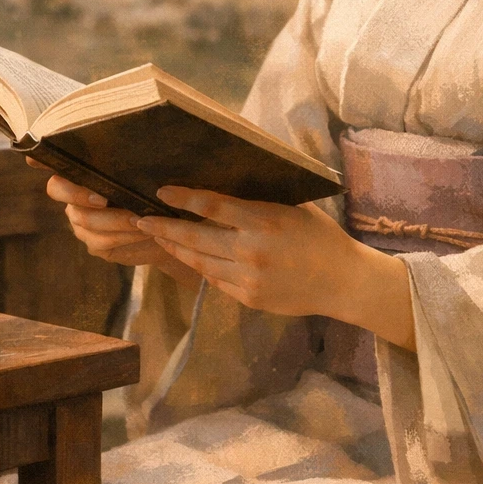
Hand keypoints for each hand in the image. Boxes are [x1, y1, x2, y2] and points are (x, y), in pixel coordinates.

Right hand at [31, 167, 200, 289]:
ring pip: (86, 220)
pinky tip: (145, 231)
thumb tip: (128, 146)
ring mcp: (81, 222)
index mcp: (83, 173)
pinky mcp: (94, 245)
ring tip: (142, 218)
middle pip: (58, 190)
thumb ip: (129, 166)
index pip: (52, 162)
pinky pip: (102, 241)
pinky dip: (126, 236)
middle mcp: (74, 197)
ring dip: (117, 220)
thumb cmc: (156, 193)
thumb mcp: (146, 175)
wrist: (170, 227)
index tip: (32, 157)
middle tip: (103, 198)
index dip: (39, 159)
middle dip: (79, 194)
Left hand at [137, 186, 415, 349]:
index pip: (212, 205)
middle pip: (195, 237)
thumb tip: (224, 184)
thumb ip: (258, 201)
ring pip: (198, 262)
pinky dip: (199, 266)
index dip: (182, 198)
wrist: (344, 282)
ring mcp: (248, 279)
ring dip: (174, 248)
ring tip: (156, 236)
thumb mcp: (293, 207)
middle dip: (163, 227)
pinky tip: (187, 256)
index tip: (160, 191)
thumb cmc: (321, 236)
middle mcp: (251, 251)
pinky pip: (214, 280)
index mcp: (263, 221)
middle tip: (138, 218)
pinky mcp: (248, 299)